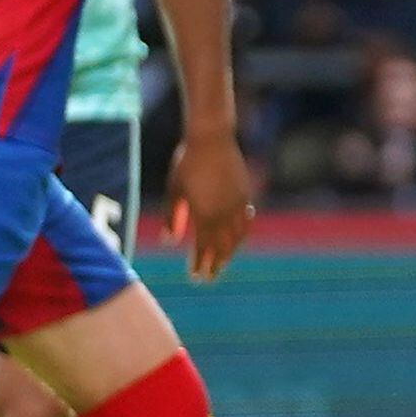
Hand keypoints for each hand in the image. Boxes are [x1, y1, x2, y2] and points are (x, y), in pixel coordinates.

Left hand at [167, 127, 253, 280]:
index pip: (202, 247)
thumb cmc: (187, 162)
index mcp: (204, 214)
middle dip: (215, 264)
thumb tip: (169, 241)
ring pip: (236, 237)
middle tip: (209, 278)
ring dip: (230, 253)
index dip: (199, 264)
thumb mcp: (174, 190)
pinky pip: (246, 221)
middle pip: (221, 247)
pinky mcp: (246, 195)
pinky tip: (238, 239)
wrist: (212, 138)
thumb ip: (173, 217)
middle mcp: (223, 213)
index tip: (195, 276)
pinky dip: (242, 234)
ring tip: (223, 263)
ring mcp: (237, 205)